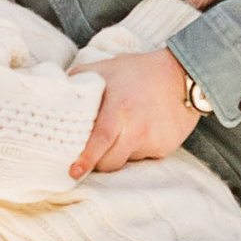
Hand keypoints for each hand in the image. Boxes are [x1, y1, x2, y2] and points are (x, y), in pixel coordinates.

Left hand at [66, 46, 199, 176]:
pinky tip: (141, 130)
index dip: (86, 158)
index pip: (100, 140)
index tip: (73, 171)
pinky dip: (136, 149)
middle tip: (91, 153)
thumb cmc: (139, 71)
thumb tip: (57, 92)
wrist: (183, 75)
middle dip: (97, 162)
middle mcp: (137, 128)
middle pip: (110, 161)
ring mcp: (152, 140)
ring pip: (126, 161)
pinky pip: (143, 157)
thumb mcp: (107, 68)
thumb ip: (80, 78)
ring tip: (121, 132)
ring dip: (118, 153)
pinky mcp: (164, 148)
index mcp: (119, 108)